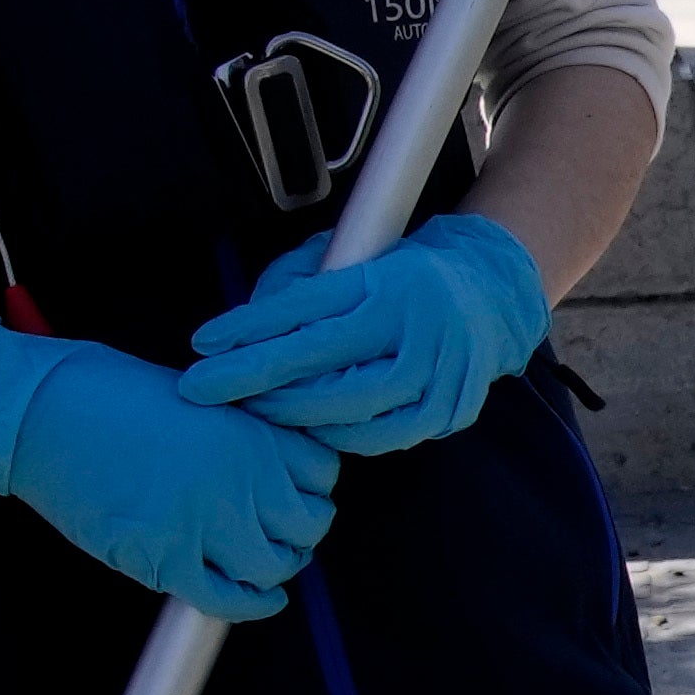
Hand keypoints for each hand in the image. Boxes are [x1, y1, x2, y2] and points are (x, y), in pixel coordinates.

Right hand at [0, 319, 337, 619]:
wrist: (36, 413)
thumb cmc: (105, 392)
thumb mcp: (197, 396)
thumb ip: (240, 434)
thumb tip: (271, 470)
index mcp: (249, 432)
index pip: (322, 474)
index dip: (311, 485)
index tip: (296, 490)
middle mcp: (239, 480)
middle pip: (308, 524)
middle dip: (299, 529)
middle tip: (281, 528)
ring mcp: (204, 524)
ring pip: (274, 566)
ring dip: (275, 567)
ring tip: (262, 558)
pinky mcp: (164, 560)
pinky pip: (228, 600)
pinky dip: (251, 604)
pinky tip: (260, 597)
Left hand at [174, 211, 554, 453]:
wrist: (492, 295)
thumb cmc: (404, 275)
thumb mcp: (353, 257)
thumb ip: (299, 283)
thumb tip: (245, 325)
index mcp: (387, 283)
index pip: (305, 310)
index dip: (248, 331)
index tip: (201, 346)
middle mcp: (414, 330)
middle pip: (320, 368)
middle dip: (254, 384)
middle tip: (207, 390)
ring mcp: (436, 376)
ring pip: (347, 411)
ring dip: (290, 414)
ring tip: (255, 407)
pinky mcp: (448, 410)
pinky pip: (378, 438)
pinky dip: (336, 436)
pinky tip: (310, 426)